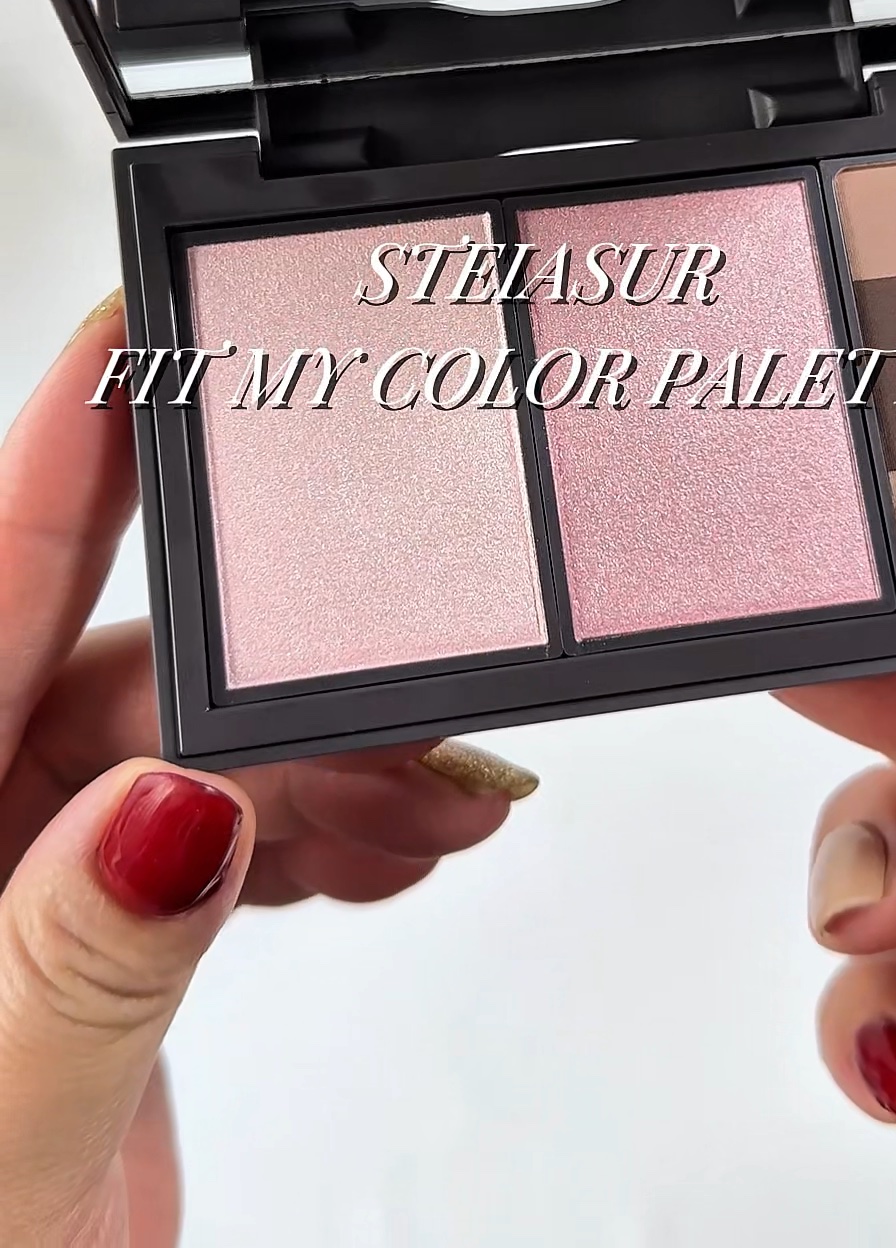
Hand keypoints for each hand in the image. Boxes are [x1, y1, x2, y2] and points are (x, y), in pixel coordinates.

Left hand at [0, 295, 535, 1244]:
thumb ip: (71, 977)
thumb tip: (174, 811)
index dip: (62, 447)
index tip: (138, 330)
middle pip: (123, 678)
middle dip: (286, 678)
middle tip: (422, 693)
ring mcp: (25, 889)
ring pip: (192, 758)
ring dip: (329, 770)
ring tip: (442, 804)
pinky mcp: (99, 947)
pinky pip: (218, 839)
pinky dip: (318, 836)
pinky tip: (394, 848)